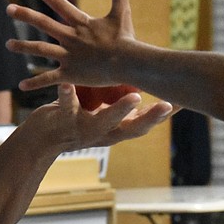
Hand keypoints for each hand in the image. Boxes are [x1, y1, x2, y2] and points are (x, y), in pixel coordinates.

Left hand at [6, 0, 136, 91]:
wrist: (127, 62)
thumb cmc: (125, 39)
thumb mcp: (121, 13)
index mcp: (81, 24)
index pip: (61, 5)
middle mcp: (71, 38)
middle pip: (44, 23)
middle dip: (25, 15)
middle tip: (8, 8)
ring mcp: (69, 56)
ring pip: (40, 50)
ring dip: (23, 47)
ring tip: (8, 45)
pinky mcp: (70, 74)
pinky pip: (49, 79)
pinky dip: (35, 83)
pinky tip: (21, 86)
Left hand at [40, 83, 172, 150]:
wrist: (39, 141)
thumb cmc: (75, 122)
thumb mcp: (103, 119)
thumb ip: (123, 109)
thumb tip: (146, 87)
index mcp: (114, 131)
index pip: (145, 125)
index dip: (164, 116)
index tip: (184, 102)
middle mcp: (102, 134)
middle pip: (131, 129)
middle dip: (150, 118)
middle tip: (167, 105)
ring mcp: (83, 129)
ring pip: (103, 121)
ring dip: (119, 110)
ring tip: (134, 98)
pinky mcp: (62, 121)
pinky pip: (66, 106)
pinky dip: (67, 94)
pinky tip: (67, 83)